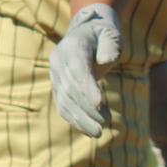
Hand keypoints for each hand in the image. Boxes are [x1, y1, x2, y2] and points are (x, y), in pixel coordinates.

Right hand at [49, 3, 120, 136]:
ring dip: (81, 119)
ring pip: (65, 102)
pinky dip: (75, 120)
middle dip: (87, 108)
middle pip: (70, 89)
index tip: (99, 104)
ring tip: (99, 132)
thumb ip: (111, 45)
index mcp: (71, 45)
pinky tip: (89, 130)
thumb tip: (107, 60)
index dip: (87, 87)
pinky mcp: (57, 88)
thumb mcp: (111, 34)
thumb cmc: (103, 35)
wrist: (86, 34)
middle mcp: (58, 61)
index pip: (77, 69)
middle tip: (105, 122)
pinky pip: (63, 107)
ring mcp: (55, 75)